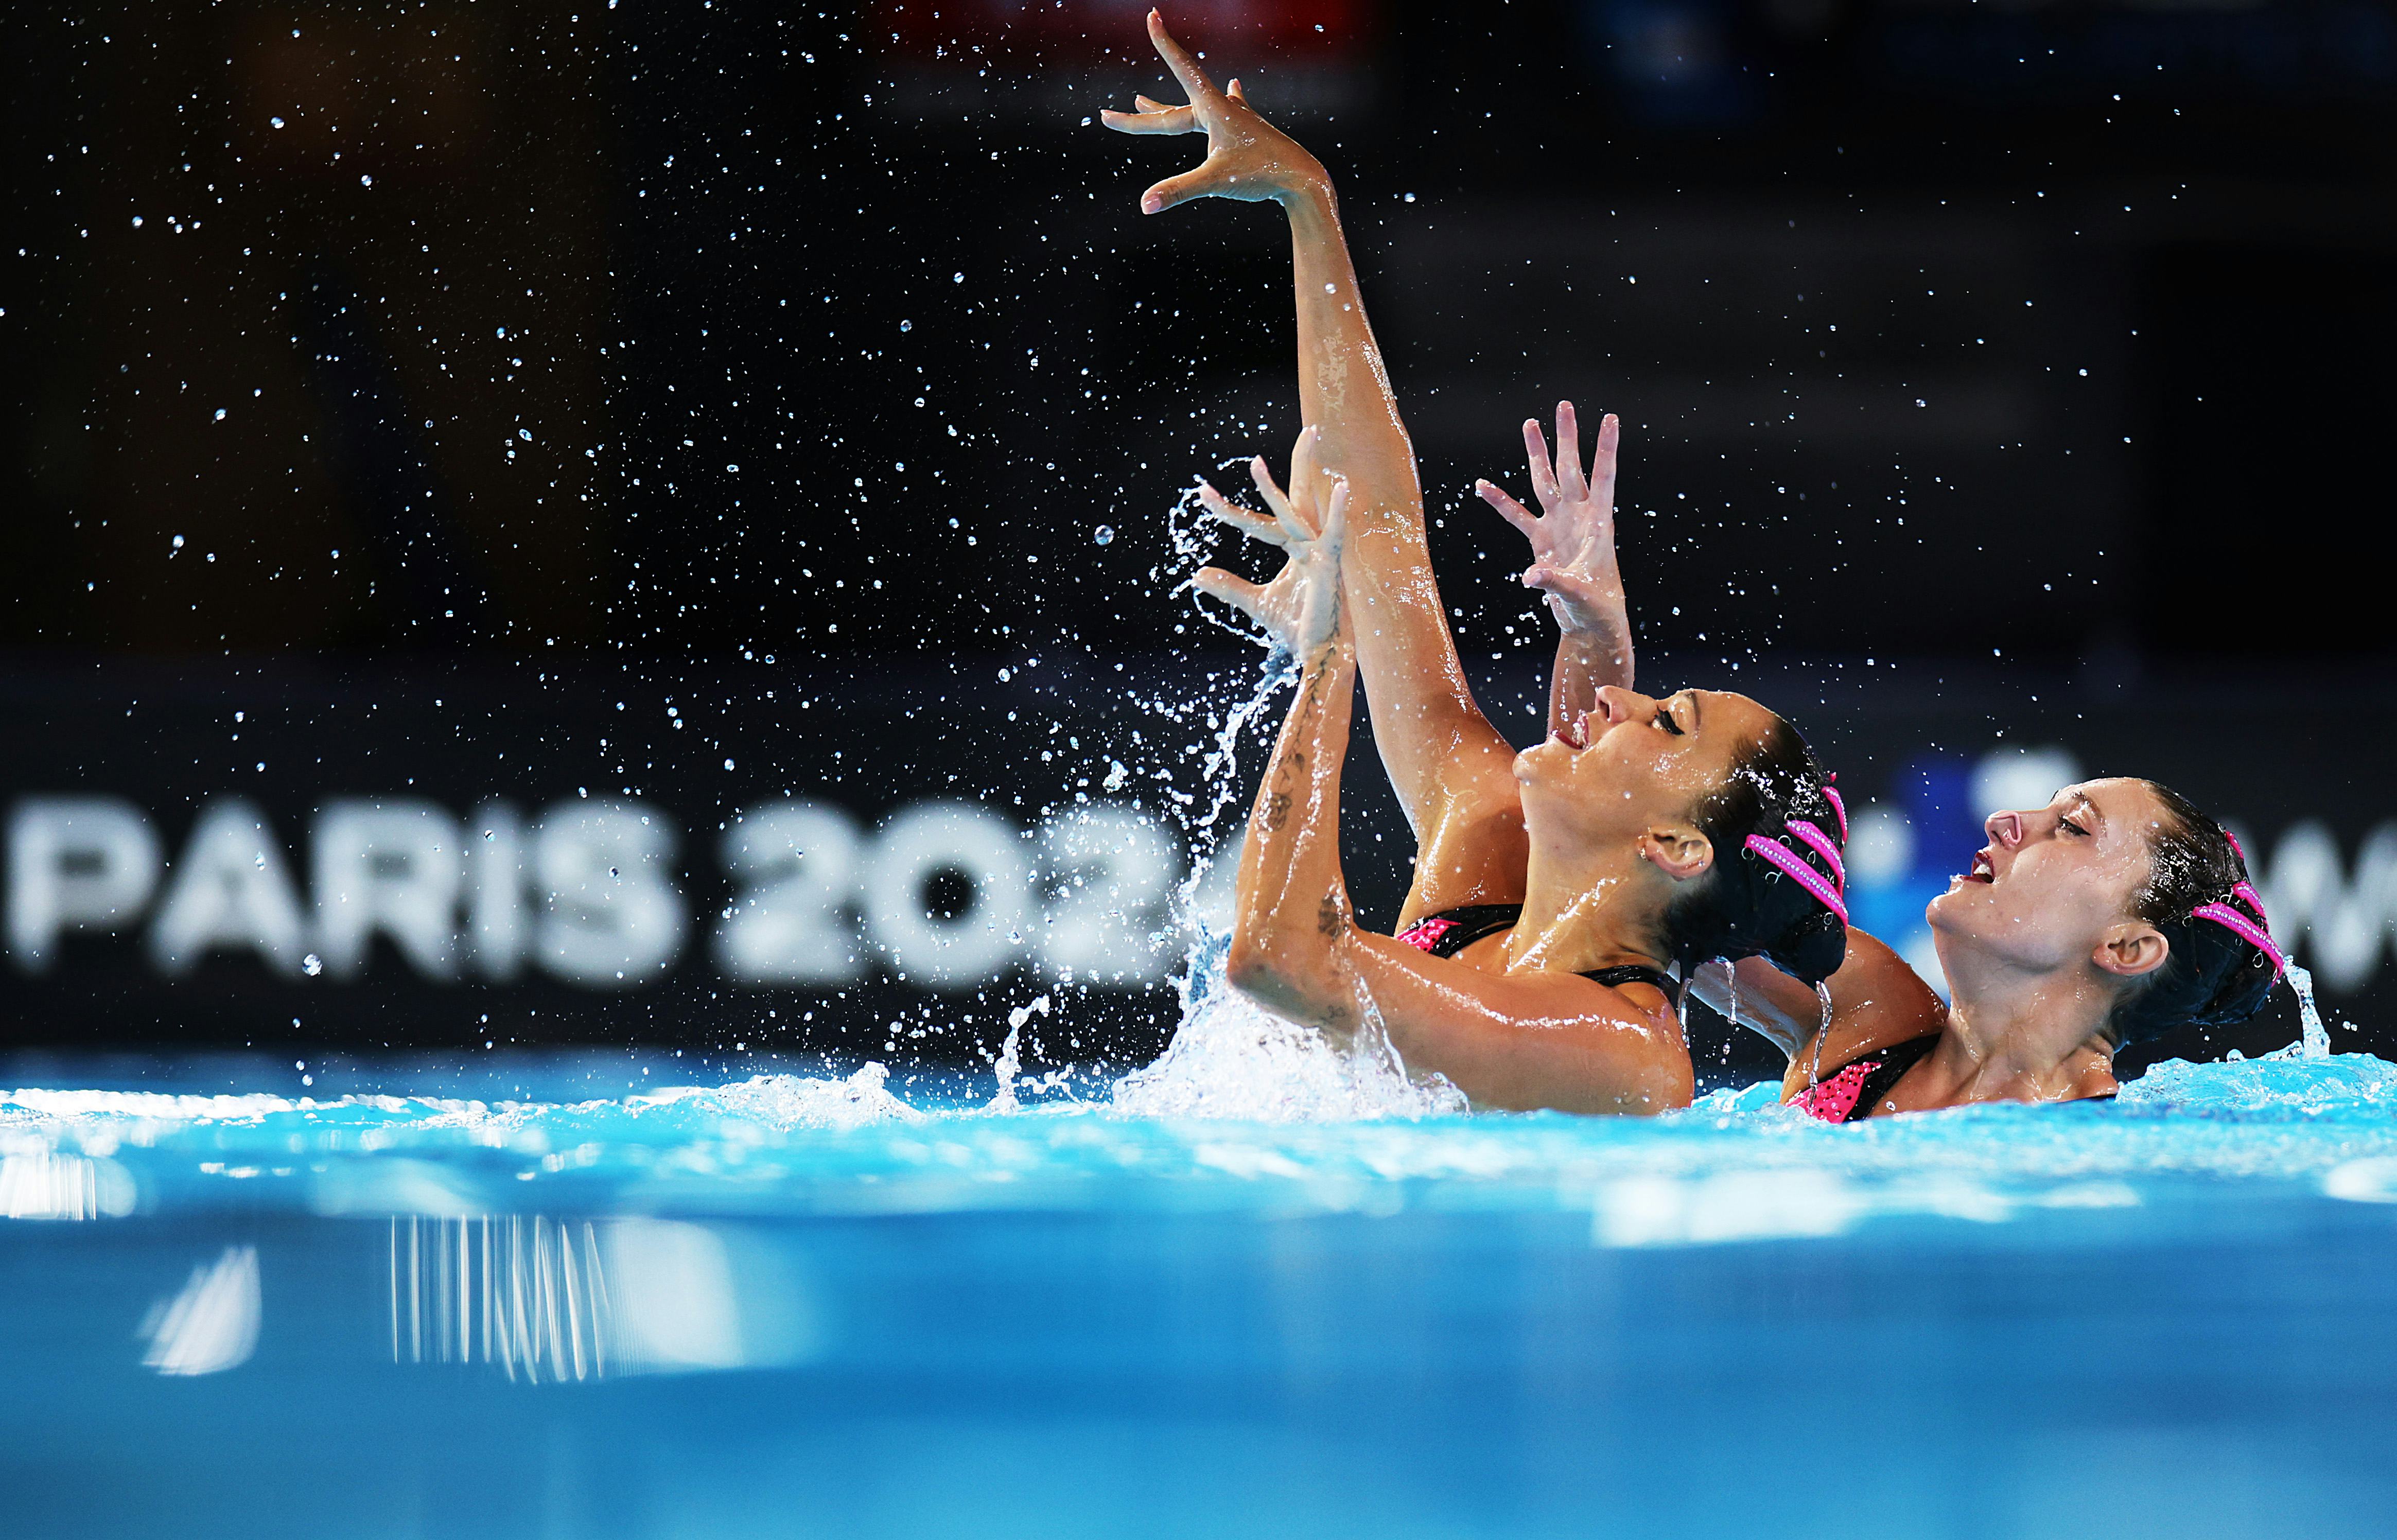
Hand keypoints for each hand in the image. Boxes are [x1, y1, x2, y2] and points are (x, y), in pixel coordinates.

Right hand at [1097, 10, 1328, 213]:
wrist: (1303, 180)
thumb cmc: (1262, 175)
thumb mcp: (1215, 183)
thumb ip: (1178, 191)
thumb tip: (1145, 205)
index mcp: (1213, 109)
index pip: (1182, 68)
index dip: (1165, 43)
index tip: (1153, 15)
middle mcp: (1223, 109)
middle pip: (1172, 113)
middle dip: (1139, 118)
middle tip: (1106, 117)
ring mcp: (1237, 119)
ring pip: (1193, 110)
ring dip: (1166, 107)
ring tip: (1141, 99)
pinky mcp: (1249, 132)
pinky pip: (1231, 108)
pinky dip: (1228, 97)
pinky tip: (1237, 86)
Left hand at [1192, 451, 1347, 654]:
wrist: (1317, 652)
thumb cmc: (1296, 626)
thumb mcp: (1256, 602)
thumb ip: (1230, 587)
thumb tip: (1196, 575)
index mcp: (1293, 547)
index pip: (1257, 521)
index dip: (1228, 509)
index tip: (1202, 493)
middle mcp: (1307, 543)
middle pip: (1284, 503)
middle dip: (1267, 480)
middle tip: (1251, 456)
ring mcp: (1319, 551)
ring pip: (1293, 514)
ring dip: (1272, 491)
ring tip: (1254, 464)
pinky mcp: (1330, 565)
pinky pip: (1335, 534)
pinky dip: (1339, 511)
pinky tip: (1344, 487)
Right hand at [1475, 402, 1628, 636]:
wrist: (1589, 623)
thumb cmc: (1596, 608)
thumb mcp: (1579, 594)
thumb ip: (1555, 581)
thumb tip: (1530, 576)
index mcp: (1598, 523)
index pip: (1603, 477)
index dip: (1606, 448)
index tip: (1610, 418)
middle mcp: (1579, 517)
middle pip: (1571, 469)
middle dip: (1567, 438)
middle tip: (1564, 405)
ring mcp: (1559, 525)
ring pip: (1546, 482)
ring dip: (1537, 454)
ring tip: (1530, 424)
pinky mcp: (1542, 541)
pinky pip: (1517, 516)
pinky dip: (1500, 502)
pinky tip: (1483, 485)